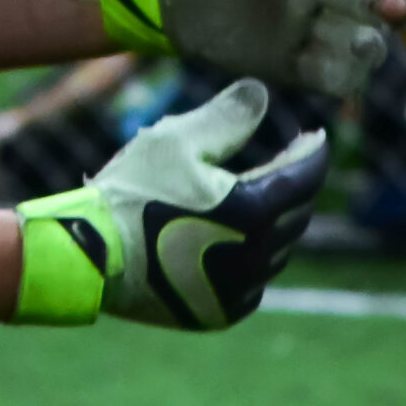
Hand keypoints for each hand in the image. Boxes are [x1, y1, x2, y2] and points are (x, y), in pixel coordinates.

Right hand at [15, 79, 327, 327]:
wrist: (89, 258)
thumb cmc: (131, 193)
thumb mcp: (176, 140)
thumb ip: (227, 116)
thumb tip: (262, 92)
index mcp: (255, 212)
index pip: (305, 176)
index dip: (312, 151)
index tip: (315, 135)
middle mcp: (257, 257)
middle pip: (296, 214)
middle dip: (295, 184)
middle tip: (288, 160)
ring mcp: (239, 290)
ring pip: (275, 250)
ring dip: (273, 222)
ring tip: (257, 197)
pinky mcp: (219, 313)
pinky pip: (251, 281)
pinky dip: (250, 257)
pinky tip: (233, 240)